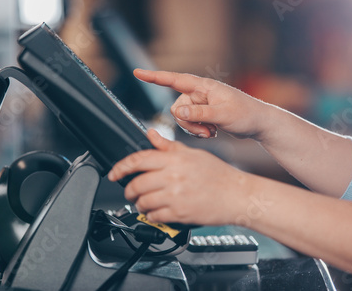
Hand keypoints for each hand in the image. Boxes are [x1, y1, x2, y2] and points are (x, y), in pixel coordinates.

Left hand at [108, 129, 250, 224]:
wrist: (237, 195)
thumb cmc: (219, 174)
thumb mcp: (193, 154)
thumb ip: (169, 146)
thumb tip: (151, 135)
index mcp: (175, 159)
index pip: (139, 159)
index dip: (121, 167)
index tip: (114, 173)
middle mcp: (173, 176)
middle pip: (137, 183)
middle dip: (128, 190)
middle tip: (130, 191)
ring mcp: (175, 196)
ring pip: (143, 202)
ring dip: (139, 204)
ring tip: (144, 203)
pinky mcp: (179, 213)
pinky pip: (154, 216)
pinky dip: (151, 216)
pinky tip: (156, 212)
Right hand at [133, 69, 267, 139]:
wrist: (259, 123)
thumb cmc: (246, 115)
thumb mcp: (222, 115)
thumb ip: (198, 114)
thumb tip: (176, 111)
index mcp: (204, 87)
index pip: (174, 79)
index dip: (154, 77)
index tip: (137, 72)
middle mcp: (201, 93)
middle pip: (177, 107)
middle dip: (188, 123)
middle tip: (207, 131)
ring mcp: (202, 103)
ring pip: (183, 118)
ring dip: (194, 128)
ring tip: (212, 132)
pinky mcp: (205, 113)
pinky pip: (191, 123)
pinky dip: (199, 130)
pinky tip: (213, 132)